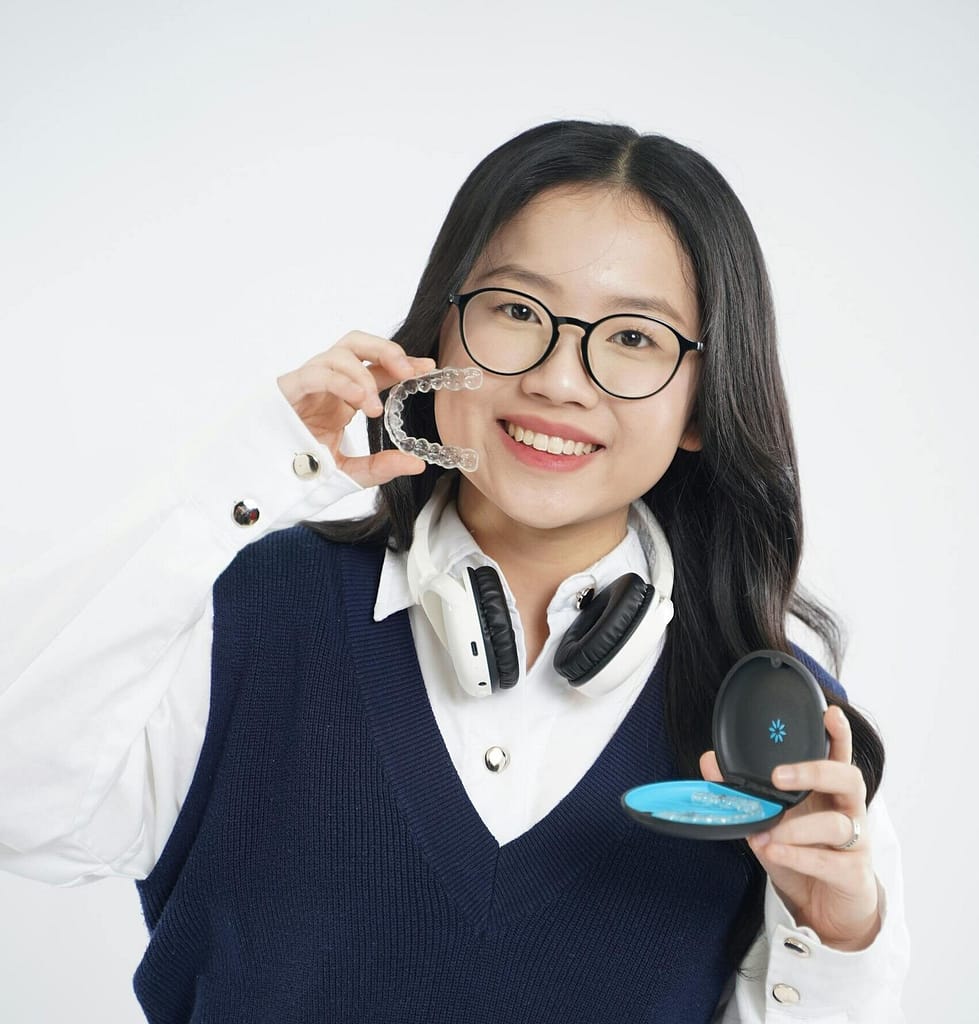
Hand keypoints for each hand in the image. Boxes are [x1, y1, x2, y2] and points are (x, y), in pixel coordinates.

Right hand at [277, 332, 435, 488]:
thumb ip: (381, 467)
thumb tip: (417, 463)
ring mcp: (308, 383)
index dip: (403, 363)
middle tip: (409, 372)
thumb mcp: (350, 472)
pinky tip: (360, 401)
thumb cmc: (300, 470)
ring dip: (364, 375)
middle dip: (387, 350)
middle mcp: (328, 383)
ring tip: (374, 407)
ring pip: (339, 353)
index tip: (429, 368)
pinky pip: (318, 373)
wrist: (264, 481)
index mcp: (343, 396)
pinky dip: (342, 382)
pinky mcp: (289, 389)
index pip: (377, 368)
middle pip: (357, 343)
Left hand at [699, 705, 879, 950]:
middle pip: (848, 778)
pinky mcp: (854, 874)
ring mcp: (857, 842)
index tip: (829, 714)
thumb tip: (710, 762)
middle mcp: (848, 810)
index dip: (838, 734)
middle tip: (779, 776)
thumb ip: (745, 793)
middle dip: (815, 771)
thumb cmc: (802, 854)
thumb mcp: (769, 820)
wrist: (826, 910)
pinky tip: (775, 853)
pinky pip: (830, 861)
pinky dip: (798, 856)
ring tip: (768, 834)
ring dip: (797, 827)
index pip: (839, 755)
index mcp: (829, 791)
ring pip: (838, 824)